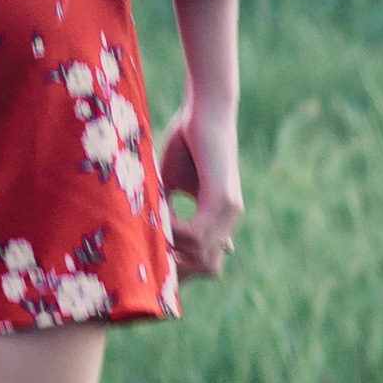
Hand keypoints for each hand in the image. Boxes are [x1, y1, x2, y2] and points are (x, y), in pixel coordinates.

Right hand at [158, 94, 241, 276]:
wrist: (205, 110)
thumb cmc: (186, 141)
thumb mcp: (172, 183)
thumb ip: (168, 209)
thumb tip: (153, 234)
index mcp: (219, 218)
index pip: (208, 262)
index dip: (184, 272)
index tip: (157, 272)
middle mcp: (229, 220)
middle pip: (209, 268)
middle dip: (179, 270)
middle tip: (152, 258)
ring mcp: (229, 211)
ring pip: (202, 255)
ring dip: (172, 245)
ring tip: (154, 223)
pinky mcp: (223, 199)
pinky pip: (199, 235)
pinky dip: (176, 231)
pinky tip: (163, 214)